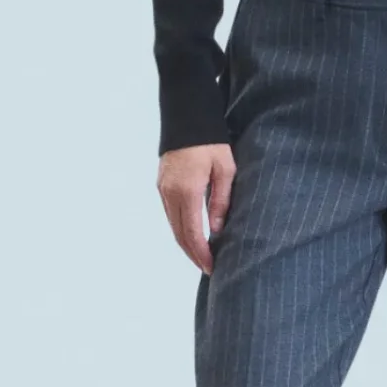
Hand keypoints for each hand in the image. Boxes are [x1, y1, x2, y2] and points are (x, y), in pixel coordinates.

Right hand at [157, 142, 235, 273]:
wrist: (186, 118)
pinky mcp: (161, 185)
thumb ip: (221, 201)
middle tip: (207, 268)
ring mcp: (162, 189)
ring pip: (172, 225)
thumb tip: (216, 230)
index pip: (191, 232)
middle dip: (193, 254)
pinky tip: (192, 234)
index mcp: (187, 191)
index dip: (201, 253)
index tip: (211, 267)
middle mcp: (170, 193)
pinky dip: (180, 228)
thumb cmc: (211, 142)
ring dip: (185, 243)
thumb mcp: (225, 170)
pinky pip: (170, 214)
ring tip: (201, 256)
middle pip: (179, 234)